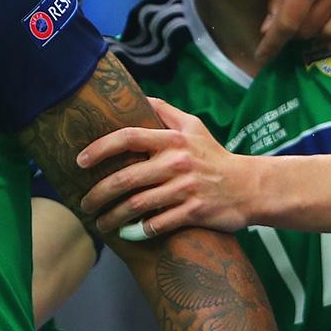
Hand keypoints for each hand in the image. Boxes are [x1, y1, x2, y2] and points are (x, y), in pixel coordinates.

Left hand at [77, 98, 253, 235]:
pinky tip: (126, 233)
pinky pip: (158, 224)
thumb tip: (135, 96)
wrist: (250, 187)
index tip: (79, 161)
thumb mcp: (193, 127)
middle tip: (83, 203)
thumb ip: (163, 111)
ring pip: (138, 205)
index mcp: (173, 140)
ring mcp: (186, 189)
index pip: (128, 137)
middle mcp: (178, 162)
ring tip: (98, 223)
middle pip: (126, 178)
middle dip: (98, 193)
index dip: (100, 148)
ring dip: (112, 217)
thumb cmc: (213, 155)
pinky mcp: (194, 212)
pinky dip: (139, 231)